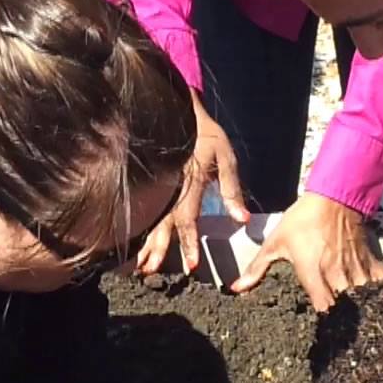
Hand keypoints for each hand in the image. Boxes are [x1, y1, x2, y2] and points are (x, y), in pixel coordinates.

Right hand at [137, 93, 247, 276]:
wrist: (180, 112)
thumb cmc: (207, 136)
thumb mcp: (226, 158)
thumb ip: (232, 190)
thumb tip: (243, 220)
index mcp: (190, 182)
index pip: (188, 218)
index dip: (189, 242)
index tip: (192, 265)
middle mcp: (171, 188)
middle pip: (164, 224)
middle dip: (159, 249)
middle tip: (153, 271)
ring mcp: (160, 186)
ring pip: (152, 220)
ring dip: (147, 245)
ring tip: (142, 268)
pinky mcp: (156, 185)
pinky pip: (148, 212)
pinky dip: (143, 232)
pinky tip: (139, 248)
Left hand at [229, 192, 382, 310]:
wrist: (334, 197)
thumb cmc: (302, 221)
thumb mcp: (276, 242)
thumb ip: (257, 268)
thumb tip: (235, 289)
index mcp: (314, 272)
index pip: (323, 308)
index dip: (320, 312)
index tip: (317, 307)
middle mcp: (337, 274)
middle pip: (343, 307)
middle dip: (339, 308)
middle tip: (333, 304)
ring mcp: (357, 269)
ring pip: (362, 297)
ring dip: (357, 298)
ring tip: (350, 298)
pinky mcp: (371, 261)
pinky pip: (380, 283)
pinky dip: (376, 287)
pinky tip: (368, 287)